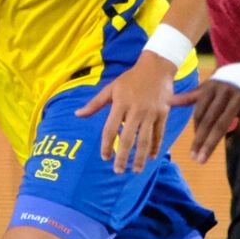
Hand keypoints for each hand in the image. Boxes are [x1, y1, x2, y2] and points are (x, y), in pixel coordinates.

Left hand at [76, 52, 176, 173]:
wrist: (156, 67)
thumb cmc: (131, 79)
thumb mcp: (111, 88)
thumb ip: (95, 104)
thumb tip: (77, 114)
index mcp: (120, 104)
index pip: (110, 129)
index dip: (106, 145)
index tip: (104, 157)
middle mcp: (135, 110)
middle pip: (127, 138)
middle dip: (122, 157)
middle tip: (118, 171)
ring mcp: (150, 112)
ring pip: (144, 140)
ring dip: (140, 157)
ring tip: (135, 170)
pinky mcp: (163, 113)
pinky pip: (159, 134)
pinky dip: (155, 146)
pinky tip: (151, 157)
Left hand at [173, 79, 239, 163]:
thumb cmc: (231, 84)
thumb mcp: (211, 87)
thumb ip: (191, 96)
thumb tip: (169, 101)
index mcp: (212, 86)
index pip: (200, 112)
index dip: (196, 130)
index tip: (194, 147)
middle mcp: (225, 90)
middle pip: (209, 120)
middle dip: (200, 141)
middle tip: (194, 158)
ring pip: (223, 124)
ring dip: (212, 144)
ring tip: (203, 158)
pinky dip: (236, 137)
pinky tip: (229, 145)